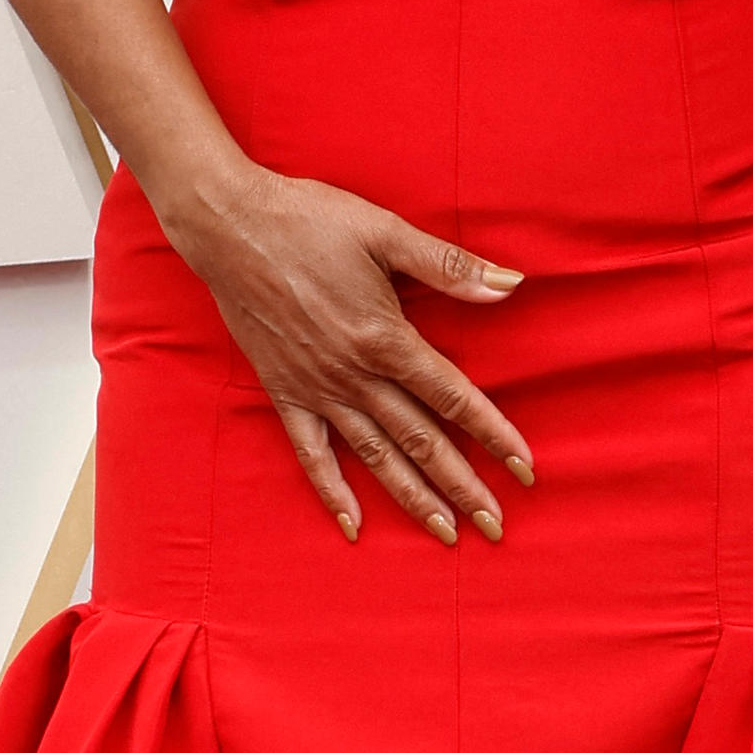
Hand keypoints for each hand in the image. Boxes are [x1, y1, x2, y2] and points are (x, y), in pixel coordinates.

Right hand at [163, 166, 537, 544]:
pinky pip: (311, 453)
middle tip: (495, 525)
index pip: (452, 397)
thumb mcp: (384, 232)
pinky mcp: (284, 392)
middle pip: (420, 440)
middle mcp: (353, 374)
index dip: (493, 433)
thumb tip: (511, 284)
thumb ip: (448, 266)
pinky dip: (332, 491)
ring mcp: (317, 388)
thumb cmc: (308, 220)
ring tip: (446, 532)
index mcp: (385, 337)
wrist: (227, 226)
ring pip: (375, 456)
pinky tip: (353, 525)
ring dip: (413, 498)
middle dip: (462, 486)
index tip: (525, 468)